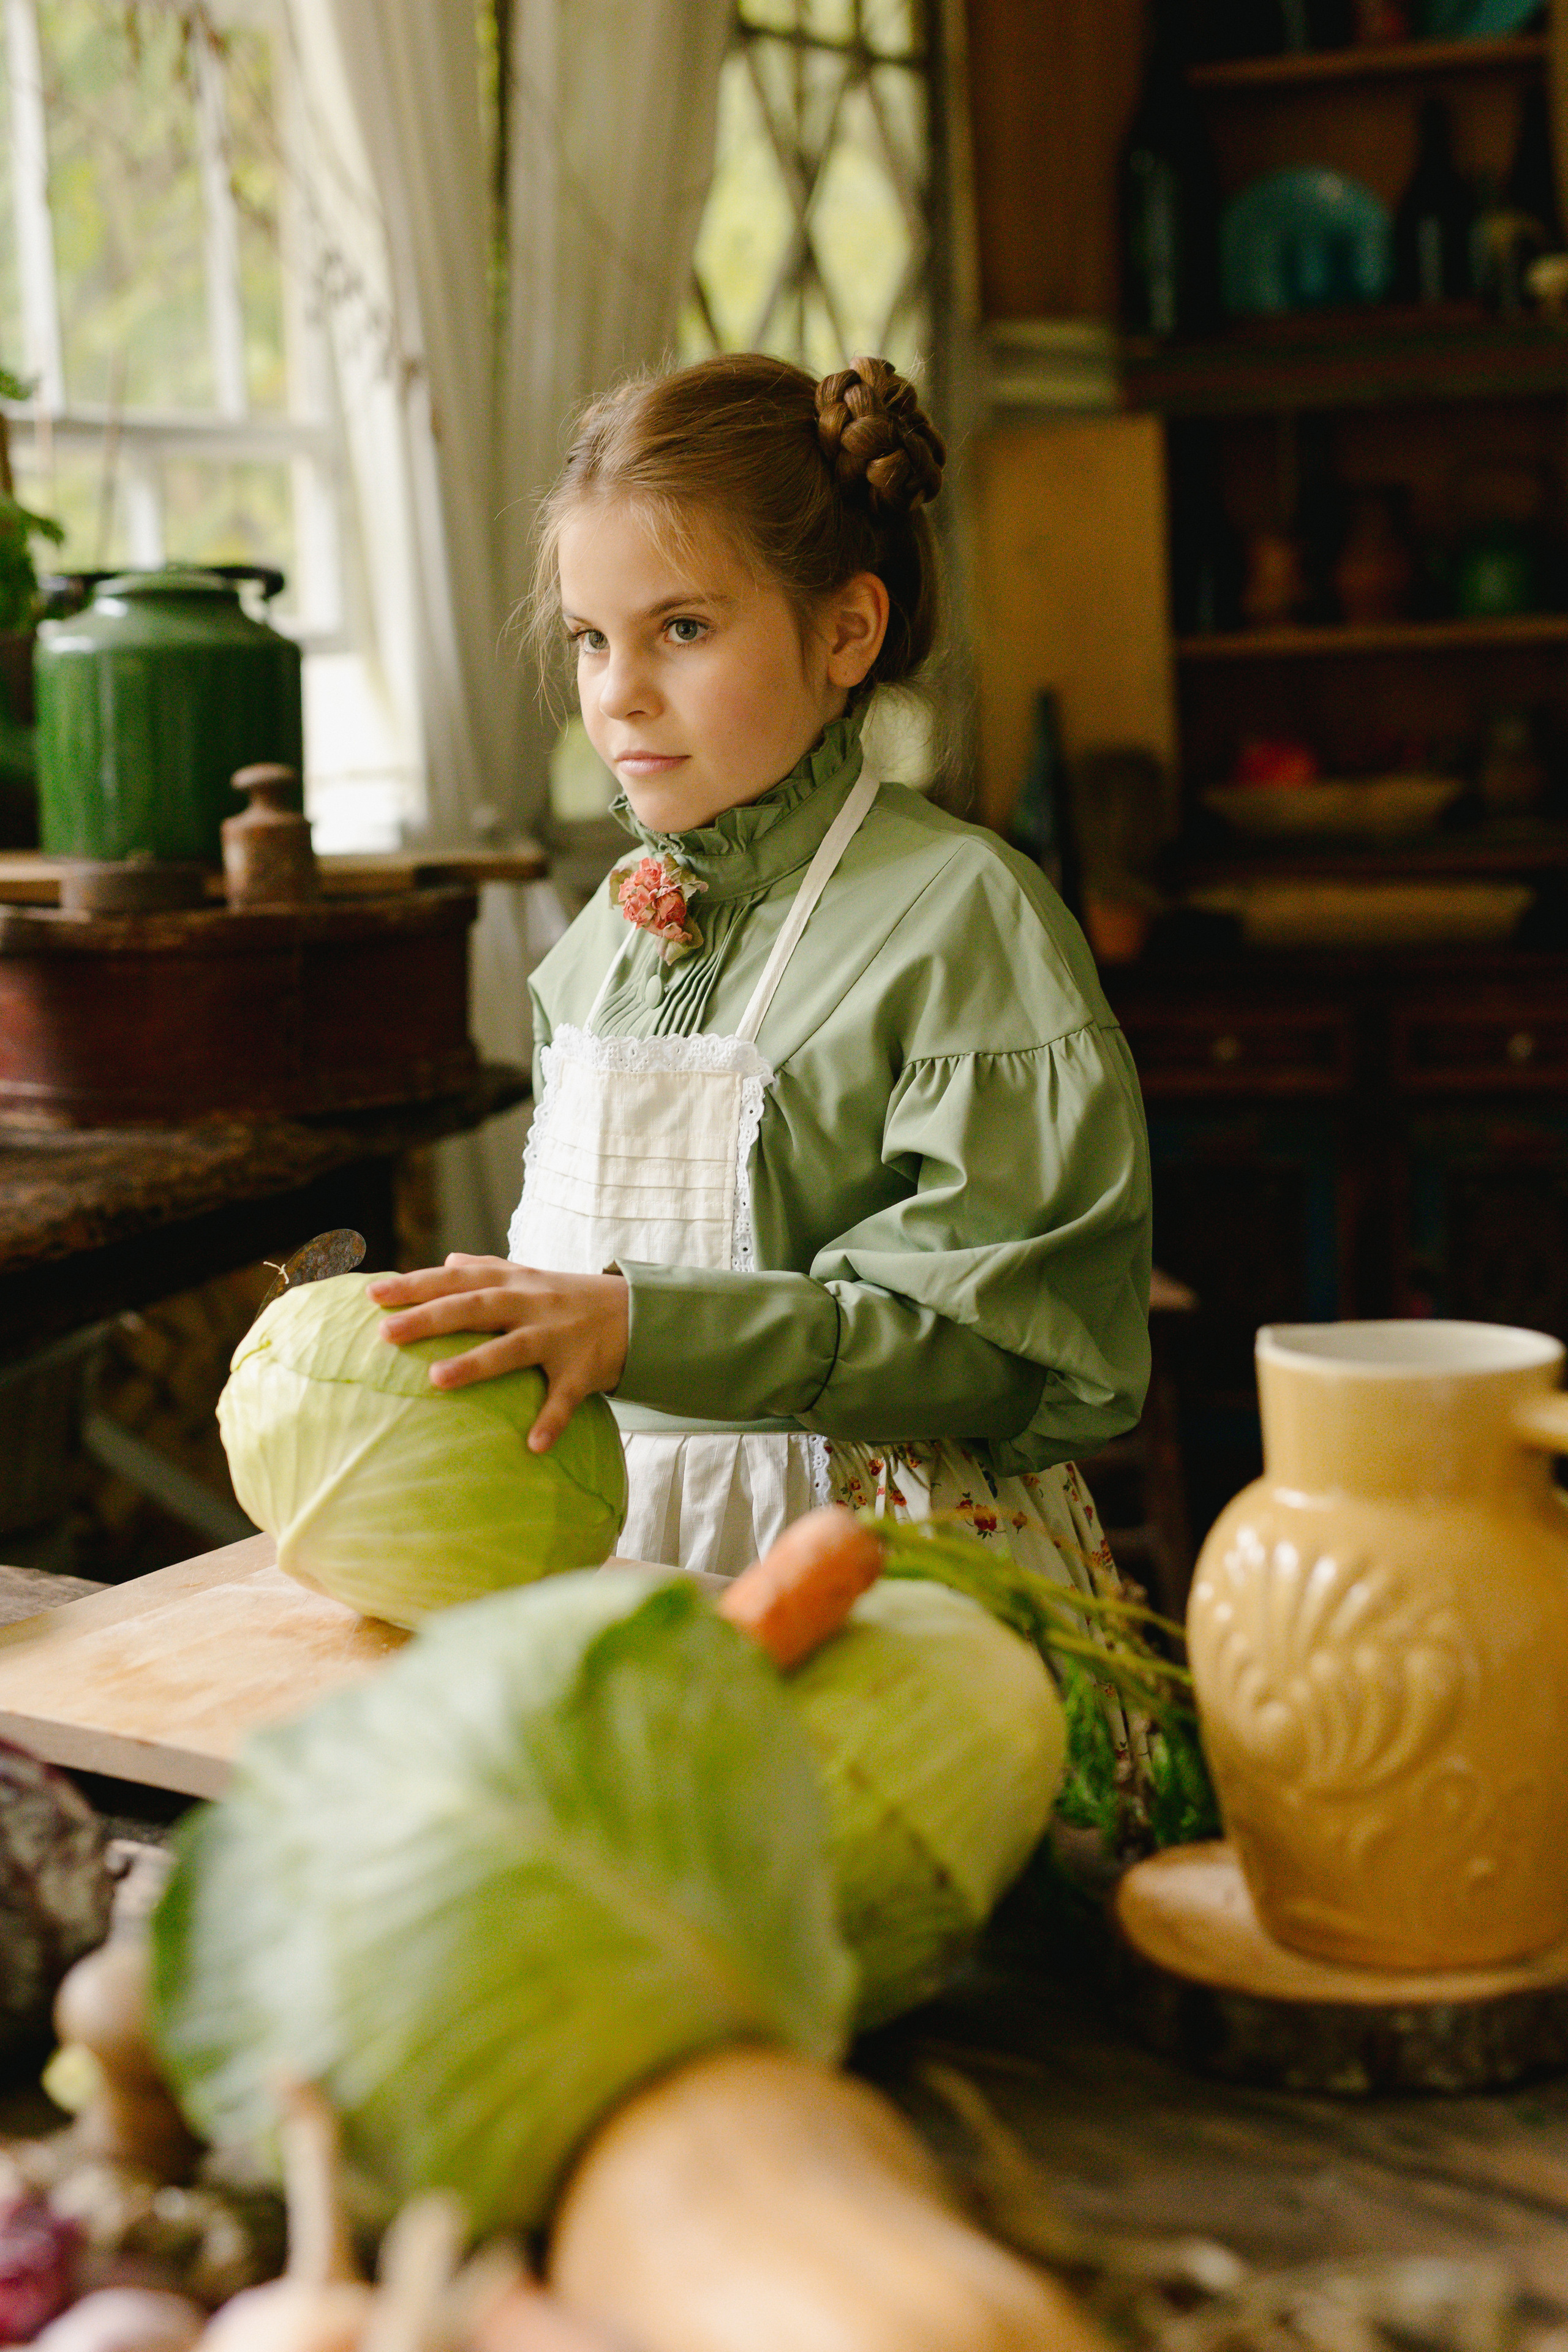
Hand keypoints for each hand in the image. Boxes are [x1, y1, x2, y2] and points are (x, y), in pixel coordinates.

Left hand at [366, 1256, 628, 1452]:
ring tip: (436, 1380)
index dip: (415, 1285)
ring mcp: (558, 1337)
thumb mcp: (529, 1276)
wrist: (638, 1311)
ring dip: (477, 1364)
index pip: (456, 1279)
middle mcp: (532, 1304)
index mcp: (513, 1282)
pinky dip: (552, 1420)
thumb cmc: (569, 1297)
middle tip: (386, 1333)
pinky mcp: (584, 1370)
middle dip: (431, 1318)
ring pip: (514, 1348)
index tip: (373, 1295)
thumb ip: (486, 1268)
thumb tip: (442, 1262)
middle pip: (475, 1307)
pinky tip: (533, 1445)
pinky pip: (565, 1398)